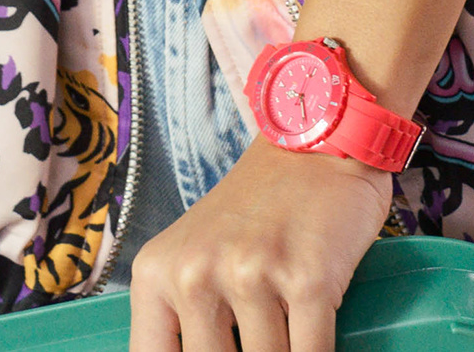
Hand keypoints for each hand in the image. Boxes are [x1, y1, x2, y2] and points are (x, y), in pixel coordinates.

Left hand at [129, 143, 395, 351]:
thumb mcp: (197, 256)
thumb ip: (186, 321)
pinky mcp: (307, 279)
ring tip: (287, 339)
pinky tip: (316, 350)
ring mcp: (251, 274)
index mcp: (157, 275)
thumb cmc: (258, 211)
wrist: (317, 143)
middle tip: (262, 348)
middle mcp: (196, 274)